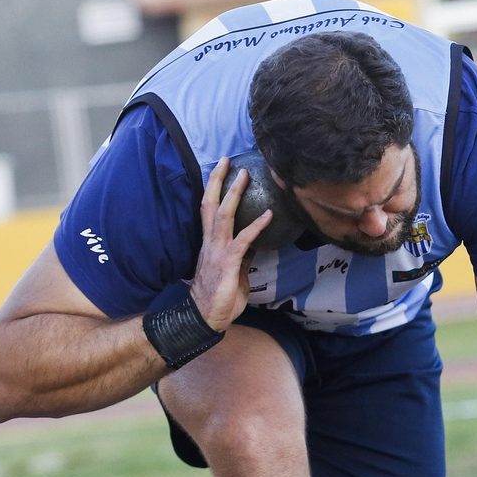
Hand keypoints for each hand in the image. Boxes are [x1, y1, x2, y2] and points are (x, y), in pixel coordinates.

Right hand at [191, 158, 271, 331]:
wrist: (207, 317)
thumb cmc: (220, 296)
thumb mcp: (235, 270)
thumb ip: (242, 254)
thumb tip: (255, 242)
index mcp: (210, 243)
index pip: (210, 209)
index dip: (215, 189)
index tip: (222, 170)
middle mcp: (210, 242)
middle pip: (210, 204)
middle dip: (217, 180)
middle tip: (227, 160)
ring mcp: (218, 251)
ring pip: (224, 215)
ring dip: (234, 193)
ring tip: (244, 174)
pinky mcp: (228, 263)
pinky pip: (243, 240)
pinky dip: (256, 225)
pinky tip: (269, 215)